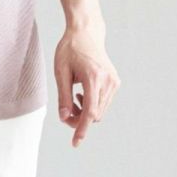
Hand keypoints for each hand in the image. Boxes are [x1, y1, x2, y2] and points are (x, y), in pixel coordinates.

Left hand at [55, 22, 119, 146]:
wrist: (86, 33)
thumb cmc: (70, 49)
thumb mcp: (61, 71)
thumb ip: (63, 96)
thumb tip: (64, 118)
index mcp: (94, 78)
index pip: (90, 112)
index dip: (81, 129)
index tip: (75, 143)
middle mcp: (108, 81)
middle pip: (95, 115)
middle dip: (78, 119)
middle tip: (65, 112)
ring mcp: (114, 82)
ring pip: (100, 111)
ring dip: (85, 112)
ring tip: (73, 98)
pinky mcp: (115, 82)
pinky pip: (103, 103)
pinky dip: (92, 105)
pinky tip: (82, 94)